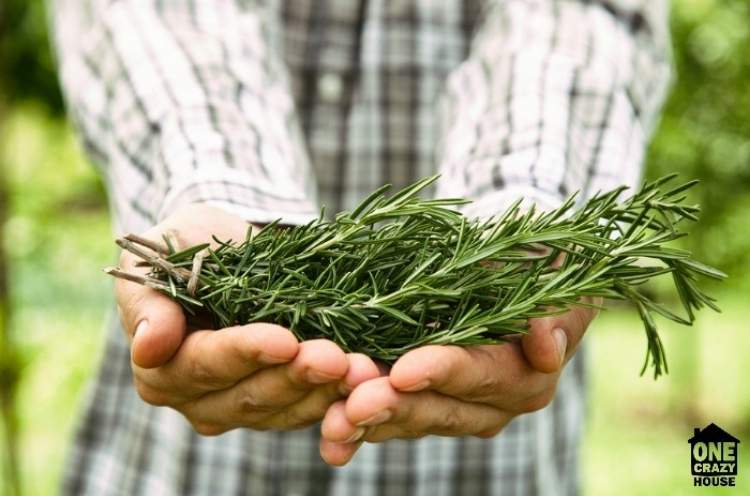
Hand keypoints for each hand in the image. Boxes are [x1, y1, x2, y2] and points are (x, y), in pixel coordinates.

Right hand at [116, 204, 379, 433]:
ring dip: (326, 390)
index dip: (244, 353)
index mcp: (162, 369)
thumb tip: (150, 345)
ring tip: (362, 368)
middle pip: (250, 395)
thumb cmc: (187, 247)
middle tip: (336, 357)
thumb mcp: (157, 257)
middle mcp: (198, 399)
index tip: (283, 340)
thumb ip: (148, 301)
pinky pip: (311, 407)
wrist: (229, 252)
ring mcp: (242, 407)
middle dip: (296, 376)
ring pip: (286, 409)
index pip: (205, 365)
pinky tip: (369, 376)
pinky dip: (341, 395)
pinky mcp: (281, 404)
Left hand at [318, 301, 598, 464]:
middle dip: (395, 407)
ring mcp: (450, 408)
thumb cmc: (532, 267)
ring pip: (407, 420)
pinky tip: (329, 434)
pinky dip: (357, 426)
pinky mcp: (419, 403)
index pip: (479, 375)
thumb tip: (546, 347)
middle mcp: (489, 405)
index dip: (442, 373)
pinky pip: (388, 419)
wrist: (510, 273)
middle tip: (353, 405)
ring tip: (332, 426)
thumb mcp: (551, 277)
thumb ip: (554, 315)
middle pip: (438, 409)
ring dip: (367, 424)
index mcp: (524, 377)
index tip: (404, 371)